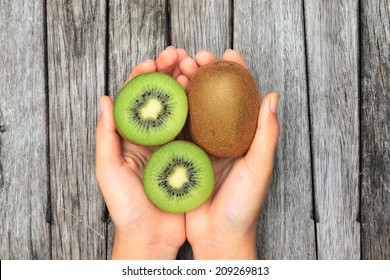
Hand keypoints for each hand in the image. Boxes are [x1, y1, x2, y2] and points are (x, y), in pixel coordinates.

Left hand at [96, 46, 193, 258]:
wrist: (152, 237)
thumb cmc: (127, 209)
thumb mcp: (109, 172)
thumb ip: (105, 137)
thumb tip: (105, 99)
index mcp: (130, 137)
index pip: (135, 97)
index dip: (144, 75)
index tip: (156, 61)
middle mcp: (151, 137)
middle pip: (159, 96)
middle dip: (168, 71)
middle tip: (180, 55)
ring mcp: (171, 144)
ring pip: (180, 107)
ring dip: (187, 85)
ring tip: (195, 68)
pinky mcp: (189, 155)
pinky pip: (195, 128)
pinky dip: (201, 109)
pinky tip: (208, 96)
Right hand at [183, 50, 279, 258]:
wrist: (217, 237)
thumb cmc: (243, 207)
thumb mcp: (259, 169)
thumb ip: (267, 134)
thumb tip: (272, 96)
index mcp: (244, 138)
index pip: (243, 97)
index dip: (237, 73)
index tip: (227, 53)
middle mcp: (223, 138)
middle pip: (215, 97)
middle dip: (206, 73)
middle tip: (196, 57)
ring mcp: (203, 146)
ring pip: (194, 107)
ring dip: (187, 85)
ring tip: (179, 68)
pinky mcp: (184, 155)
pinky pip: (179, 127)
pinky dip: (173, 109)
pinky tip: (166, 94)